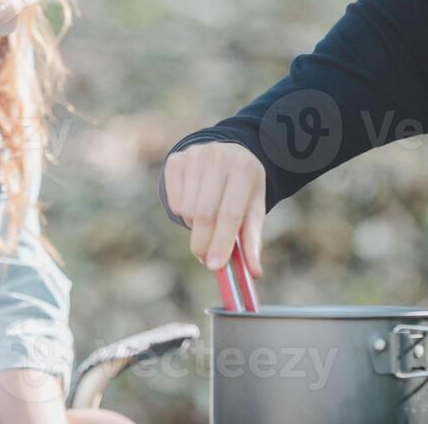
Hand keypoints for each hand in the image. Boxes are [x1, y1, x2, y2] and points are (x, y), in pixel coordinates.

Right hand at [162, 141, 265, 275]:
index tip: (215, 267)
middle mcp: (219, 158)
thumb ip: (252, 241)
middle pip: (205, 214)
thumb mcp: (253, 208)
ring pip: (187, 211)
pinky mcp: (176, 160)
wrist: (227, 153)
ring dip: (195, 227)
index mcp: (244, 170)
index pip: (230, 213)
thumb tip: (253, 273)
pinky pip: (174, 202)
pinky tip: (195, 202)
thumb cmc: (242, 189)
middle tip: (206, 260)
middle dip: (204, 244)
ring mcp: (195, 156)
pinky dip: (183, 213)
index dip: (222, 243)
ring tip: (208, 219)